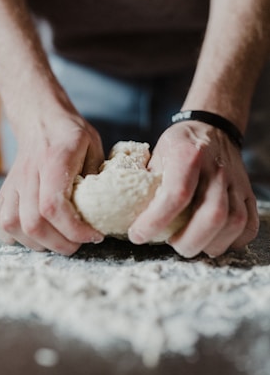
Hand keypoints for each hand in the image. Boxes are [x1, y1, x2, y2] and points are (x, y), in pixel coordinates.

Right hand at [0, 111, 104, 254]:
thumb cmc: (70, 134)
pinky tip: (32, 233)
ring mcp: (12, 183)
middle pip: (33, 223)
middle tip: (79, 242)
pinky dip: (13, 235)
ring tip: (59, 240)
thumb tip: (103, 209)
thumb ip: (98, 175)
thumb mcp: (94, 146)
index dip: (74, 229)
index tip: (94, 235)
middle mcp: (28, 174)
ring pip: (12, 226)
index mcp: (54, 160)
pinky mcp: (4, 190)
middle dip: (60, 244)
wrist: (41, 120)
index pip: (53, 206)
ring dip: (38, 243)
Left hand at [129, 122, 258, 257]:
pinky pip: (249, 224)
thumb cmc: (179, 145)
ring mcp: (236, 181)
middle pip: (212, 214)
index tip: (138, 235)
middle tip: (172, 245)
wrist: (212, 129)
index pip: (176, 194)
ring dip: (210, 244)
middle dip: (189, 240)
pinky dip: (233, 241)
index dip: (156, 220)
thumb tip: (126, 213)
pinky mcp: (247, 193)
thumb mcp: (156, 154)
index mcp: (188, 155)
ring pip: (234, 222)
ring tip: (191, 245)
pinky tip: (213, 241)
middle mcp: (216, 168)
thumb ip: (146, 182)